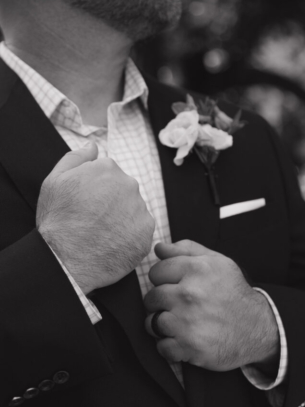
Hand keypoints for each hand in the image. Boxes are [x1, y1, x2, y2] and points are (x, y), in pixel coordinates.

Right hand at [37, 143, 154, 293]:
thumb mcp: (55, 180)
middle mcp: (129, 185)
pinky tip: (112, 243)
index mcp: (108, 169)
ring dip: (122, 219)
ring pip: (133, 211)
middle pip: (124, 191)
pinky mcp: (146, 234)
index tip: (85, 205)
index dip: (95, 191)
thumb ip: (76, 157)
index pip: (109, 175)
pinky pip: (140, 231)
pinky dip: (129, 237)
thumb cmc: (57, 221)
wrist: (65, 260)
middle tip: (93, 221)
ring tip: (102, 234)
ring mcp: (140, 210)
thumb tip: (94, 145)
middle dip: (111, 203)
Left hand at [145, 240, 279, 370]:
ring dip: (161, 326)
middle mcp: (189, 293)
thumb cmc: (234, 292)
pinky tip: (183, 341)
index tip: (175, 287)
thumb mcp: (217, 262)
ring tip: (179, 324)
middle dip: (161, 303)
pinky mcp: (189, 347)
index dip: (164, 280)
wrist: (259, 328)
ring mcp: (187, 322)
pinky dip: (170, 347)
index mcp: (195, 269)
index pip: (156, 272)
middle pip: (151, 298)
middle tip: (177, 307)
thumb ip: (186, 249)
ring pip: (151, 323)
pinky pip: (162, 347)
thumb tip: (158, 247)